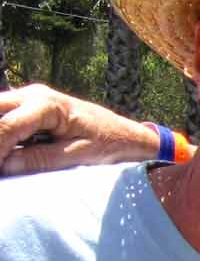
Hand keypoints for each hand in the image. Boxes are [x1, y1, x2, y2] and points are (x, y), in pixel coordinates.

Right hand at [0, 84, 159, 175]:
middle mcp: (33, 94)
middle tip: (1, 165)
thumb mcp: (79, 155)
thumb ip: (42, 159)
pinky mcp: (27, 106)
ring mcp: (28, 97)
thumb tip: (6, 165)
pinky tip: (8, 152)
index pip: (6, 125)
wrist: (125, 133)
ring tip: (4, 159)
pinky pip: (5, 116)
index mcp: (47, 104)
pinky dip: (2, 132)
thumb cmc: (108, 143)